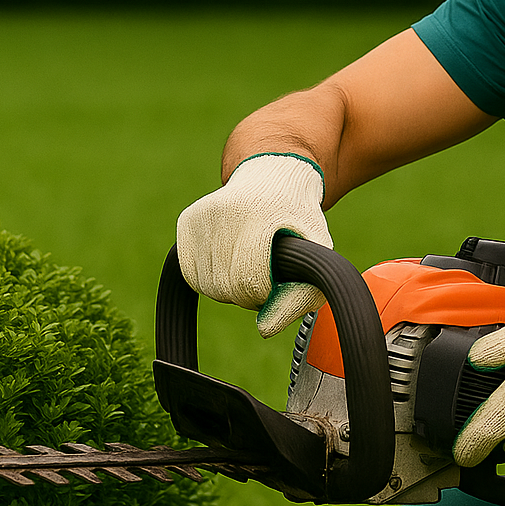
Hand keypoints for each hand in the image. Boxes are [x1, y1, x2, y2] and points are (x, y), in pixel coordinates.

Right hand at [175, 153, 331, 337]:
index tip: (277, 280)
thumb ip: (302, 295)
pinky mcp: (187, 220)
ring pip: (206, 284)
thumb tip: (265, 330)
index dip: (265, 292)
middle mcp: (224, 211)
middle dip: (248, 293)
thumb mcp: (317, 251)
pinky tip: (229, 261)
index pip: (250, 280)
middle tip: (264, 276)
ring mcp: (202, 215)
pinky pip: (189, 273)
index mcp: (260, 215)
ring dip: (229, 288)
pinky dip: (209, 278)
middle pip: (226, 286)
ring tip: (249, 266)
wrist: (274, 175)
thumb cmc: (299, 219)